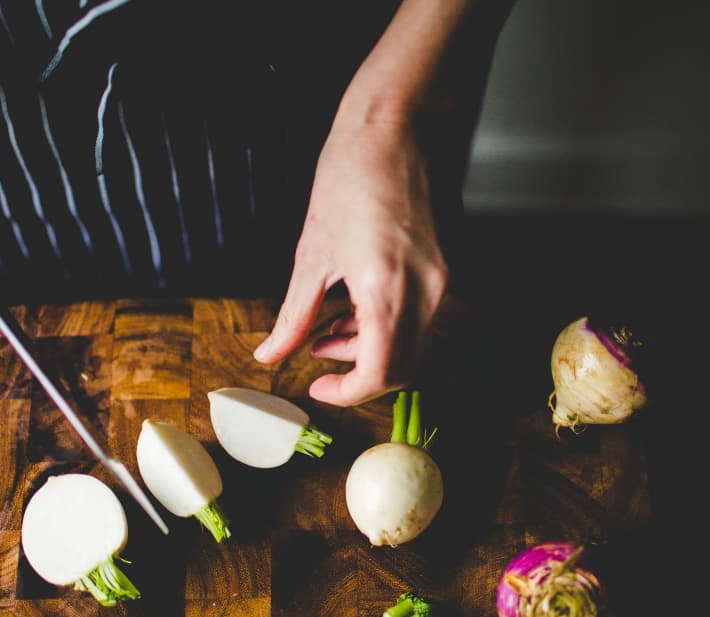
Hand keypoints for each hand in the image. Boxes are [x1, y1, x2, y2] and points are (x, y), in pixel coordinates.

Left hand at [252, 118, 447, 406]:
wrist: (388, 131)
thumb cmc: (346, 179)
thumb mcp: (309, 256)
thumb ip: (292, 317)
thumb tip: (268, 355)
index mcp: (386, 289)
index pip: (379, 373)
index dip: (347, 393)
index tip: (319, 389)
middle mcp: (422, 292)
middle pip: (401, 370)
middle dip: (358, 376)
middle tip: (319, 360)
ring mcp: (438, 283)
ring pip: (410, 349)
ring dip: (369, 353)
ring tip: (328, 333)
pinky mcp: (441, 272)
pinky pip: (417, 322)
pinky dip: (384, 330)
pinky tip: (352, 312)